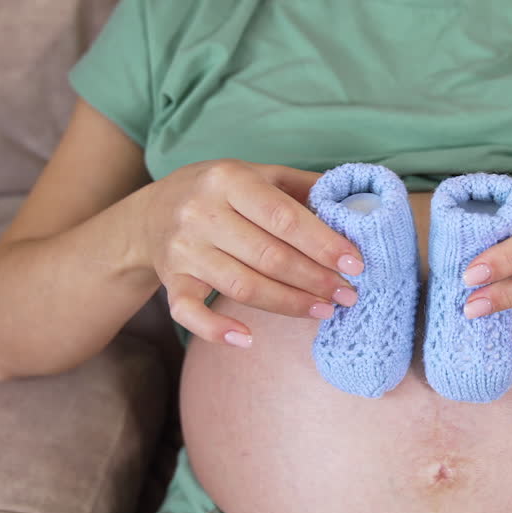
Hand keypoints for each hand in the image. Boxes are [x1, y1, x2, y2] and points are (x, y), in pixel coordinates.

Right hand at [138, 159, 363, 346]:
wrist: (153, 210)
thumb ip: (304, 187)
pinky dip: (216, 329)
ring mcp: (183, 249)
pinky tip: (247, 338)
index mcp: (230, 180)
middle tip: (348, 294)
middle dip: (315, 279)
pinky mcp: (170, 279)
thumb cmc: (222, 192)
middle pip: (269, 256)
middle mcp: (203, 212)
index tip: (355, 264)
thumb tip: (357, 204)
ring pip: (242, 286)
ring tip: (323, 310)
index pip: (284, 217)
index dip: (323, 244)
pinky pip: (190, 311)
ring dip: (288, 304)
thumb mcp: (259, 174)